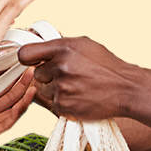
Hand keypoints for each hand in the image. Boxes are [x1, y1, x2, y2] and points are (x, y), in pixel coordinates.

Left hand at [0, 69, 36, 150]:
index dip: (7, 72)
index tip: (16, 58)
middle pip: (9, 92)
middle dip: (20, 79)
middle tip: (30, 64)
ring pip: (13, 105)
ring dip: (24, 92)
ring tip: (32, 77)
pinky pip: (8, 121)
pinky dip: (19, 109)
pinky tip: (27, 97)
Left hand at [16, 36, 138, 120]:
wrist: (125, 88)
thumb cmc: (105, 65)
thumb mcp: (83, 45)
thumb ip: (59, 46)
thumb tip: (37, 48)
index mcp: (63, 48)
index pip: (25, 54)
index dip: (28, 59)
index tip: (33, 61)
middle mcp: (60, 67)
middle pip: (36, 73)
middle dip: (48, 74)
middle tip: (68, 75)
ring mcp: (62, 88)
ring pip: (44, 89)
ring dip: (55, 89)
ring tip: (76, 86)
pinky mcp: (64, 106)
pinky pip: (53, 103)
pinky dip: (63, 101)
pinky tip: (78, 96)